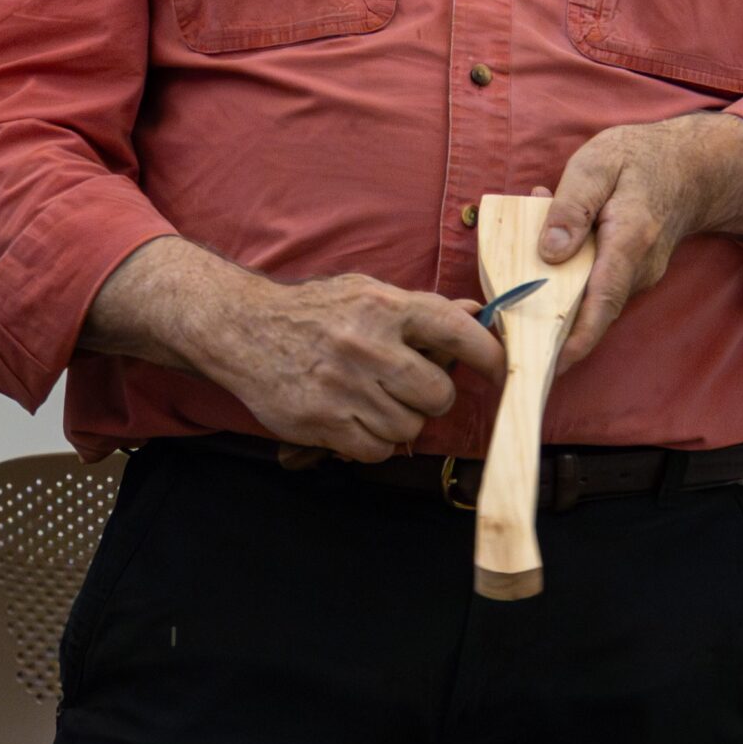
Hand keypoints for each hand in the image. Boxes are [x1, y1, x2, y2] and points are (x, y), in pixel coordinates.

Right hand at [86, 239, 506, 461]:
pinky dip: (375, 443)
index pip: (459, 333)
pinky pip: (377, 451)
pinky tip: (357, 420)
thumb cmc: (314, 311)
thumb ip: (422, 310)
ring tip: (375, 400)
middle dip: (433, 398)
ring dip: (401, 421)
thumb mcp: (367, 292)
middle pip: (439, 394)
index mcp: (386, 306)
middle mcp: (368, 345)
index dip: (490, 356)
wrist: (242, 329)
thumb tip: (478, 316)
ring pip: (409, 427)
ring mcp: (344, 386)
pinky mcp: (322, 421)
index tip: (500, 371)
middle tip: (413, 389)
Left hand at [538, 113, 742, 370]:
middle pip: (592, 310)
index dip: (579, 338)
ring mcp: (639, 277)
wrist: (691, 166)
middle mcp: (640, 269)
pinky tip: (549, 247)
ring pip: (591, 300)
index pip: (604, 299)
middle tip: (508, 319)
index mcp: (630, 240)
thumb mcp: (597, 165)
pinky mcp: (632, 278)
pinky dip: (567, 279)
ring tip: (522, 263)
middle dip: (550, 320)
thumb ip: (571, 206)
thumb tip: (549, 252)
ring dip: (555, 291)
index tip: (553, 365)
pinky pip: (595, 288)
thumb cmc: (639, 159)